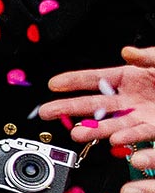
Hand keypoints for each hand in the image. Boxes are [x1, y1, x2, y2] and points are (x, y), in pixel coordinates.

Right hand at [39, 49, 154, 168]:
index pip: (94, 78)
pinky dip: (127, 137)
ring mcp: (140, 114)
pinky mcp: (154, 128)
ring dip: (93, 129)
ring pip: (111, 123)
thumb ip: (147, 56)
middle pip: (93, 104)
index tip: (52, 84)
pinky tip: (114, 139)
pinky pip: (139, 134)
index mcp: (129, 77)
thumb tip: (127, 53)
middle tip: (47, 112)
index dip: (72, 81)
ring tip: (76, 132)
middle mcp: (130, 98)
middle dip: (68, 108)